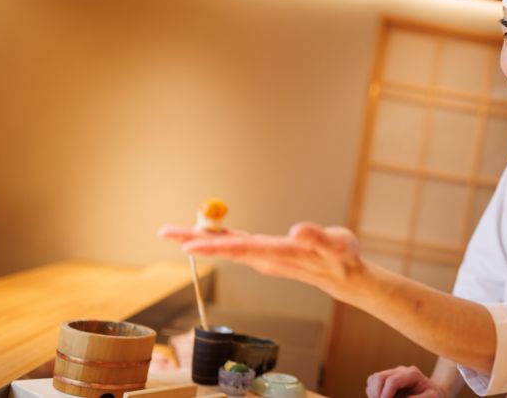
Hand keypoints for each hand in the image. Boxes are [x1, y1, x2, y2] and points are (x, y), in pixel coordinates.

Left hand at [157, 222, 362, 295]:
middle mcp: (264, 257)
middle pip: (225, 247)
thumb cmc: (342, 258)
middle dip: (194, 240)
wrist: (343, 276)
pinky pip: (235, 242)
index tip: (190, 245)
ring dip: (200, 238)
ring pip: (227, 245)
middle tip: (163, 232)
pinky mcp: (264, 253)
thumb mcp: (338, 246)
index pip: (241, 248)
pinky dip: (217, 235)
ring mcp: (262, 256)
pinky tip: (206, 230)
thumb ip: (319, 238)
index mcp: (278, 254)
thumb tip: (300, 231)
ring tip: (174, 232)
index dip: (215, 244)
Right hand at [366, 366, 447, 397]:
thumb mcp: (431, 397)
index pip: (392, 381)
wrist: (433, 391)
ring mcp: (392, 373)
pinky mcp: (386, 378)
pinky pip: (372, 383)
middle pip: (379, 377)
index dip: (385, 395)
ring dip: (374, 393)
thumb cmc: (433, 395)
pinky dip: (373, 393)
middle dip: (377, 394)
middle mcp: (400, 371)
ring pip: (373, 379)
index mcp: (412, 374)